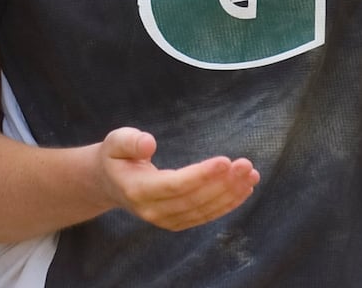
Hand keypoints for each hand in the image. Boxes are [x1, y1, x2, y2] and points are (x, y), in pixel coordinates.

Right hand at [96, 128, 258, 231]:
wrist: (110, 183)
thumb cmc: (117, 156)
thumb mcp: (115, 141)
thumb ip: (130, 141)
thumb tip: (149, 143)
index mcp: (137, 190)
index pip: (174, 186)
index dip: (201, 175)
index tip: (225, 161)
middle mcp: (152, 210)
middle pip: (193, 200)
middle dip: (223, 183)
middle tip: (246, 165)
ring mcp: (165, 220)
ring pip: (203, 210)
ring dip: (230, 194)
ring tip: (251, 175)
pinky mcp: (177, 221)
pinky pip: (205, 215)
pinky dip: (227, 204)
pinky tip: (244, 189)